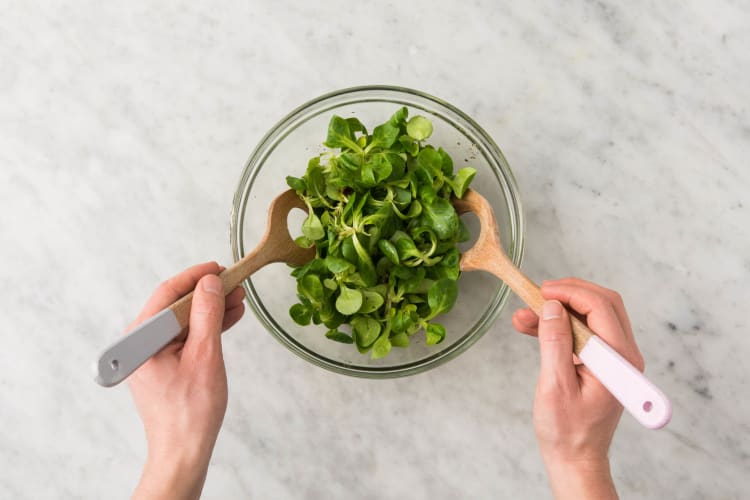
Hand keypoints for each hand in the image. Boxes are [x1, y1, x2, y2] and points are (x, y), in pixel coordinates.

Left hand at [128, 262, 244, 499]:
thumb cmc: (190, 413)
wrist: (183, 450)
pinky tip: (228, 319)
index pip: (168, 293)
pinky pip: (185, 336)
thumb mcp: (205, 355)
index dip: (196, 276)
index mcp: (141, 339)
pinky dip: (206, 327)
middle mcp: (141, 343)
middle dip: (207, 293)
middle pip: (175, 305)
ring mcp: (151, 354)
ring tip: (237, 300)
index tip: (219, 268)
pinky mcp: (163, 363)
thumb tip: (210, 283)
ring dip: (210, 309)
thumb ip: (206, 315)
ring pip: (183, 320)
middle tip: (234, 284)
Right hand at [512, 278, 643, 499]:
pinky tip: (532, 328)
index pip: (601, 308)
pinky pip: (582, 333)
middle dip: (567, 295)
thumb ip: (555, 343)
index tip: (542, 291)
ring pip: (590, 316)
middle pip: (602, 305)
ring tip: (523, 316)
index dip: (570, 293)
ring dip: (558, 311)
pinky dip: (559, 326)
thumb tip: (551, 308)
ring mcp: (614, 358)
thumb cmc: (567, 431)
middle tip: (536, 295)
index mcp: (618, 360)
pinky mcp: (601, 363)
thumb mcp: (555, 385)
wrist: (575, 459)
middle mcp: (623, 355)